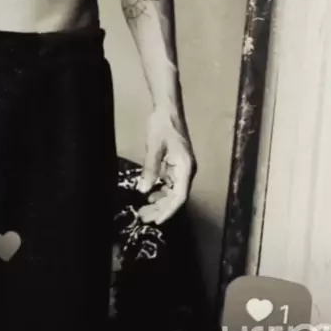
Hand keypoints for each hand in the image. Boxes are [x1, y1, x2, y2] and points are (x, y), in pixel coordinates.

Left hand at [136, 109, 195, 224]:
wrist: (168, 109)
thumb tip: (143, 190)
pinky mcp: (176, 165)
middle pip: (176, 197)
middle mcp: (187, 170)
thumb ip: (150, 169)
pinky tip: (149, 196)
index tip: (156, 221)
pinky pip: (170, 184)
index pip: (179, 196)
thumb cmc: (162, 125)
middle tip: (143, 217)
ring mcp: (182, 168)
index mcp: (185, 167)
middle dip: (161, 209)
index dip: (168, 210)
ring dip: (159, 202)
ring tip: (143, 210)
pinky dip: (160, 191)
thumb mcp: (153, 147)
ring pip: (173, 192)